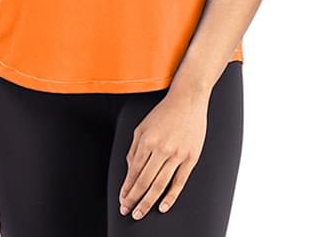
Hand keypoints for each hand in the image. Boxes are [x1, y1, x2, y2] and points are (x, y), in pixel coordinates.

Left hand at [118, 87, 209, 219]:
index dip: (127, 188)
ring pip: (160, 185)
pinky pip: (180, 182)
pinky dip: (171, 197)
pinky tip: (162, 207)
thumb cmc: (164, 112)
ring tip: (140, 213)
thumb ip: (135, 149)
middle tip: (127, 211)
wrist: (188, 100)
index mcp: (147, 140)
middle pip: (145, 181)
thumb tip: (130, 170)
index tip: (122, 200)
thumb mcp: (142, 126)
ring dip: (148, 202)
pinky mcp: (191, 158)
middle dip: (134, 199)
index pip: (134, 171)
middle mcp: (161, 149)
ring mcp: (177, 154)